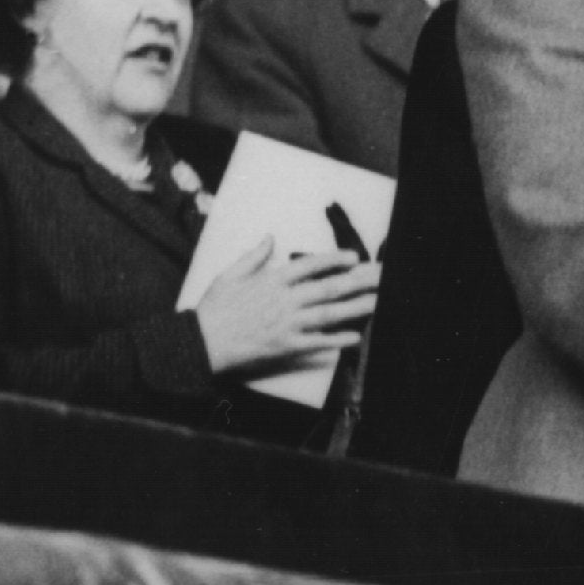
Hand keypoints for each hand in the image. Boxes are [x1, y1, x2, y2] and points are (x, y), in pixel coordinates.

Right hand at [192, 236, 379, 377]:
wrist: (201, 343)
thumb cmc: (213, 310)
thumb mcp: (229, 274)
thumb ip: (254, 255)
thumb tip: (270, 237)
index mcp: (272, 280)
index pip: (310, 265)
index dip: (334, 259)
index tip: (354, 257)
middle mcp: (285, 300)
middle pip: (330, 287)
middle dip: (359, 280)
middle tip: (382, 276)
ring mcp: (288, 324)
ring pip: (330, 313)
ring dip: (357, 307)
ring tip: (379, 301)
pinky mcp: (286, 346)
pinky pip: (318, 342)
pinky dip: (337, 340)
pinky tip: (356, 336)